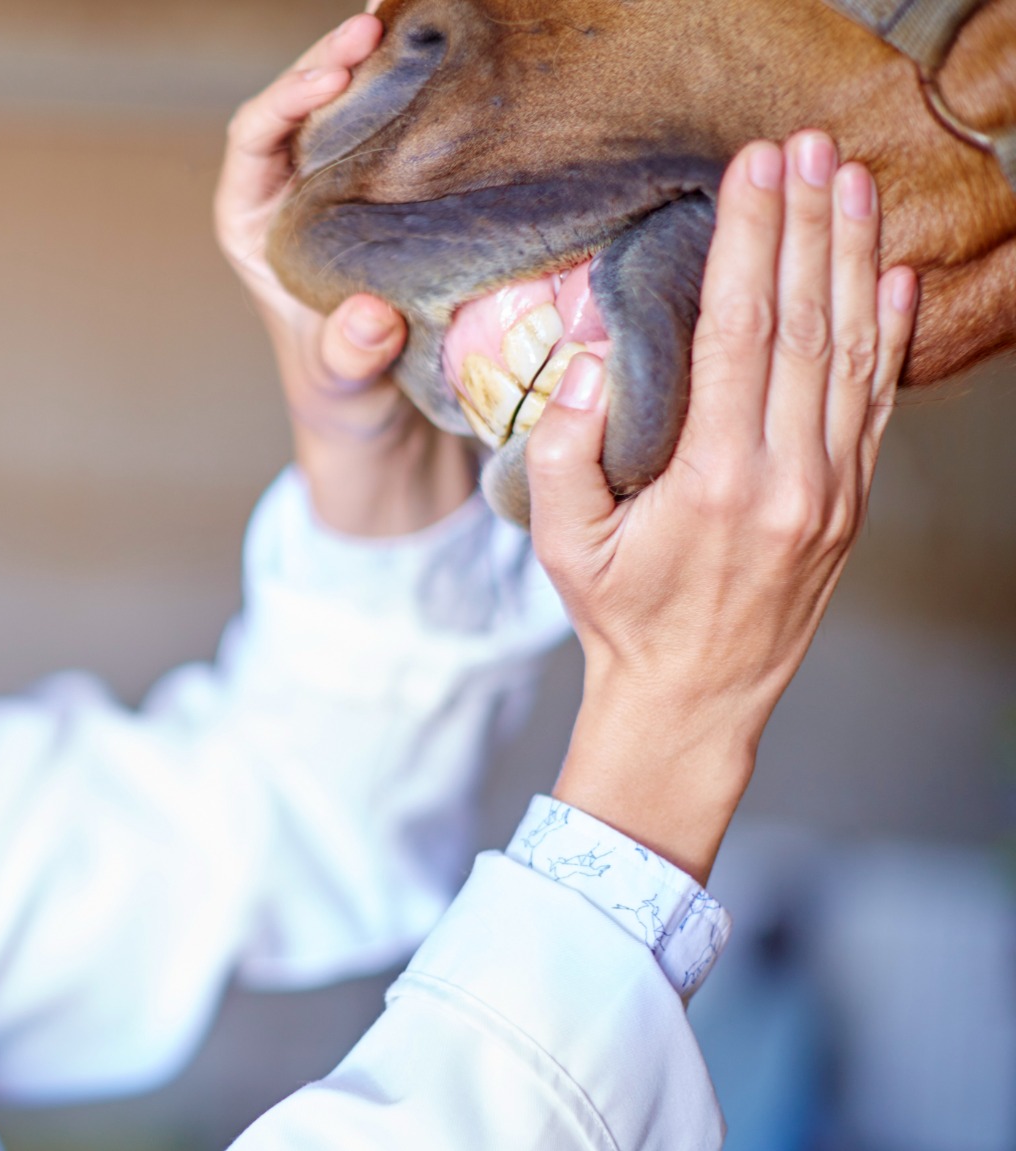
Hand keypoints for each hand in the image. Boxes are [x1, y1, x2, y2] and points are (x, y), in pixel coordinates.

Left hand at [217, 15, 474, 534]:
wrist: (392, 422)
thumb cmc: (348, 401)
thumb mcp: (343, 384)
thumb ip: (348, 354)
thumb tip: (368, 317)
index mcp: (253, 222)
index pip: (254, 138)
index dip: (287, 98)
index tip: (329, 78)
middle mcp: (293, 191)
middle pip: (306, 101)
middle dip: (339, 57)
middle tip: (380, 23)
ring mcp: (346, 185)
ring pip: (358, 104)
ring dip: (389, 61)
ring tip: (427, 18)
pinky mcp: (398, 191)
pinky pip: (407, 129)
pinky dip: (428, 94)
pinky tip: (465, 64)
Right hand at [525, 132, 916, 880]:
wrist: (694, 701)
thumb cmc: (621, 618)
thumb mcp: (563, 543)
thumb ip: (560, 451)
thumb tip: (580, 364)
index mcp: (715, 482)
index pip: (740, 334)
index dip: (750, 244)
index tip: (752, 175)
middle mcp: (789, 479)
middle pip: (806, 324)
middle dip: (804, 225)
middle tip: (804, 150)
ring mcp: (832, 490)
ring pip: (853, 351)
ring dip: (853, 257)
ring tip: (849, 182)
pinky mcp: (852, 501)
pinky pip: (877, 399)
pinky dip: (888, 329)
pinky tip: (889, 272)